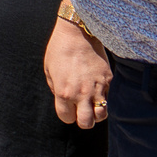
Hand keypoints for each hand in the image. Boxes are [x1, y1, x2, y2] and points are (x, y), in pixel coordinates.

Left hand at [44, 12, 110, 129]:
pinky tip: (96, 89)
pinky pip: (107, 97)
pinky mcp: (107, 80)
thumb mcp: (49, 70)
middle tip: (81, 112)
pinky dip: (103, 98)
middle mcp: (81, 94)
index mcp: (63, 92)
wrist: (78, 32)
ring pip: (101, 115)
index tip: (68, 109)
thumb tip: (64, 100)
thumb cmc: (59, 50)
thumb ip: (55, 89)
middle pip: (86, 123)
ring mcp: (97, 88)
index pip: (67, 118)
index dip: (67, 115)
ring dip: (96, 114)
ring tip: (92, 106)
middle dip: (83, 121)